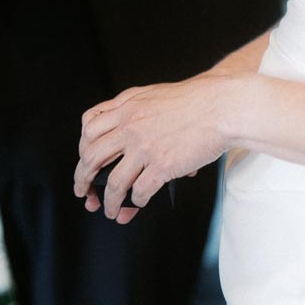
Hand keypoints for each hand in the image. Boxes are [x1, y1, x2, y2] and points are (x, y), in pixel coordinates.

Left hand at [74, 74, 231, 223]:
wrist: (221, 106)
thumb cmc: (194, 100)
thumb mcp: (153, 94)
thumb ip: (133, 108)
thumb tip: (123, 133)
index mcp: (127, 107)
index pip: (89, 128)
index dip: (82, 148)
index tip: (85, 161)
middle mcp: (130, 126)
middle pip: (91, 157)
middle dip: (83, 179)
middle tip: (83, 191)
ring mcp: (145, 147)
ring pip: (113, 182)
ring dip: (108, 202)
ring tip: (110, 210)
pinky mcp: (162, 165)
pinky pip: (140, 192)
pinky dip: (137, 202)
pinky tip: (140, 203)